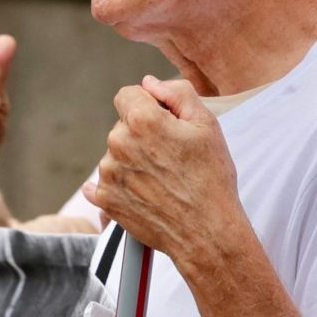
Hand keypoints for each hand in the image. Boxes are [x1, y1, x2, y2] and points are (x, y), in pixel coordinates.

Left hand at [87, 75, 247, 268]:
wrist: (206, 232)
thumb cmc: (211, 179)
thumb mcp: (207, 125)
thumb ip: (177, 92)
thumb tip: (150, 83)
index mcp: (142, 121)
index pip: (128, 94)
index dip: (148, 104)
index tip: (164, 122)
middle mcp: (118, 144)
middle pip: (123, 124)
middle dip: (143, 133)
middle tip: (172, 155)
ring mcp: (108, 174)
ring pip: (117, 153)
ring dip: (134, 160)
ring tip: (163, 178)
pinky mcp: (105, 199)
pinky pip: (105, 182)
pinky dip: (122, 184)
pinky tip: (146, 192)